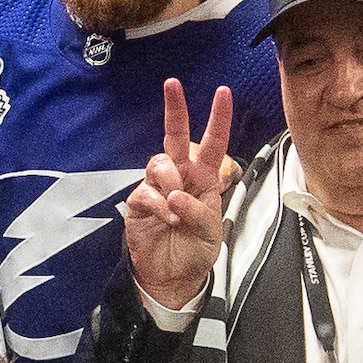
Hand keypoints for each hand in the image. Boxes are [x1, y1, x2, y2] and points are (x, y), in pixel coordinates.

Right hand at [121, 81, 233, 313]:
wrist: (173, 278)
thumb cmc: (196, 251)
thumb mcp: (211, 232)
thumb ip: (198, 210)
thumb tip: (174, 195)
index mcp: (204, 179)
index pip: (212, 143)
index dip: (218, 118)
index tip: (223, 92)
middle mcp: (180, 177)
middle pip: (175, 136)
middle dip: (175, 109)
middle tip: (172, 84)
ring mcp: (157, 188)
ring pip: (159, 162)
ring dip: (169, 181)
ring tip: (175, 208)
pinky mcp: (139, 203)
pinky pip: (145, 191)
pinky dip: (158, 205)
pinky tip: (166, 219)